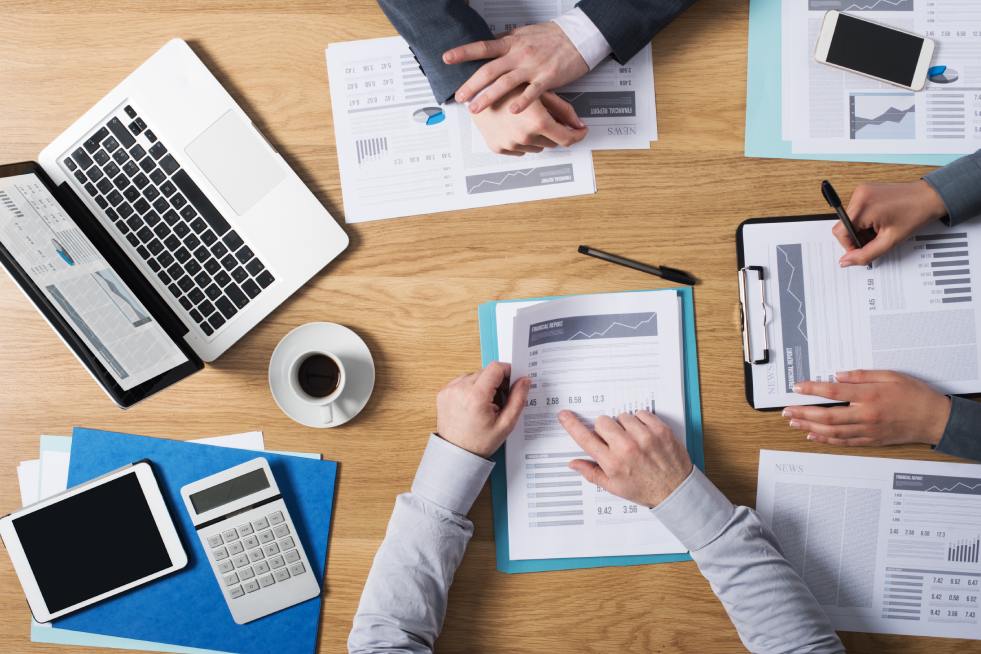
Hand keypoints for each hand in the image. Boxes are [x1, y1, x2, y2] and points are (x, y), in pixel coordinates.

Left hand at [436, 362, 529, 457]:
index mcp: (476, 396)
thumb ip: (518, 399)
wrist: (456, 453)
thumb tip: (524, 380)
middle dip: (496, 382)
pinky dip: (470, 388)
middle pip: (485, 371)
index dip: (508, 372)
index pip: (496, 368)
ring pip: (474, 375)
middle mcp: (460, 389)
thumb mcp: (506, 424)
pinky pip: (462, 381)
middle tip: (499, 401)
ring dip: (483, 385)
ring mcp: (449, 390)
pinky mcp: (443, 392)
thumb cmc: (479, 442)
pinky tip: (473, 404)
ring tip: (485, 405)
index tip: (511, 382)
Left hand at [444, 22, 589, 113]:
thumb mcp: (524, 34)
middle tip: (459, 96)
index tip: (447, 58)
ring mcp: (532, 66)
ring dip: (488, 97)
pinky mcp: (547, 77)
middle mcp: (519, 54)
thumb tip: (490, 44)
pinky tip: (513, 111)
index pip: (483, 47)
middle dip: (471, 84)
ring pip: (505, 83)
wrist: (578, 36)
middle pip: (489, 70)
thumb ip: (506, 42)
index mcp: (511, 43)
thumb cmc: (552, 36)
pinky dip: (522, 102)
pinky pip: (532, 92)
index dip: (463, 53)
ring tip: (475, 108)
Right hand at [471, 86, 586, 154]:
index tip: (580, 132)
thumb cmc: (508, 84)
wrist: (477, 88)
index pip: (567, 139)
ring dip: (537, 136)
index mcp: (538, 122)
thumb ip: (563, 110)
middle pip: (552, 143)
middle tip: (546, 115)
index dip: (577, 136)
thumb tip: (578, 123)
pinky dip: (522, 140)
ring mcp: (511, 144)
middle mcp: (525, 137)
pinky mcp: (499, 148)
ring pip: (536, 147)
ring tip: (526, 117)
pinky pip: (519, 150)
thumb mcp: (541, 91)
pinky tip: (515, 124)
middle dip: (554, 131)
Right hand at [558, 410, 692, 507]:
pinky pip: (641, 413)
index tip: (565, 416)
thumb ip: (591, 473)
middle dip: (605, 429)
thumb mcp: (614, 487)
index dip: (572, 425)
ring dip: (624, 425)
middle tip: (614, 441)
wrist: (675, 491)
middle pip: (602, 422)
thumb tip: (573, 463)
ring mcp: (644, 437)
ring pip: (622, 416)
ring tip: (633, 440)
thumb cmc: (644, 489)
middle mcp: (627, 448)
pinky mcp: (660, 430)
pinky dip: (641, 421)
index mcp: (612, 463)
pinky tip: (643, 435)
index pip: (585, 439)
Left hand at [786, 370, 951, 446]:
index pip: (834, 392)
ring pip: (832, 431)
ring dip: (810, 427)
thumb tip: (838, 375)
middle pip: (827, 415)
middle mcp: (866, 415)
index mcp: (870, 396)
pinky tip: (814, 436)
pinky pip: (843, 442)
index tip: (798, 386)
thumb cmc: (914, 395)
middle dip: (803, 413)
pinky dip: (826, 440)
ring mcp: (868, 430)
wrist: (934, 419)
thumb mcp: (890, 375)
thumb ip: (862, 375)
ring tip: (794, 422)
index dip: (812, 389)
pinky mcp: (871, 440)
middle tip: (786, 410)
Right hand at [836, 181, 946, 266]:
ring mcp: (861, 191)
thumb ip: (865, 254)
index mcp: (863, 207)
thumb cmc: (915, 214)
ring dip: (861, 229)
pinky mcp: (864, 190)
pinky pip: (855, 211)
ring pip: (849, 219)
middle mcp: (859, 195)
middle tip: (876, 239)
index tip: (864, 249)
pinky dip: (864, 220)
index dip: (849, 246)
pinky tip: (879, 221)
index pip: (840, 232)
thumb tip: (845, 261)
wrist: (929, 197)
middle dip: (857, 237)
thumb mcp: (890, 241)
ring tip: (880, 228)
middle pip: (843, 226)